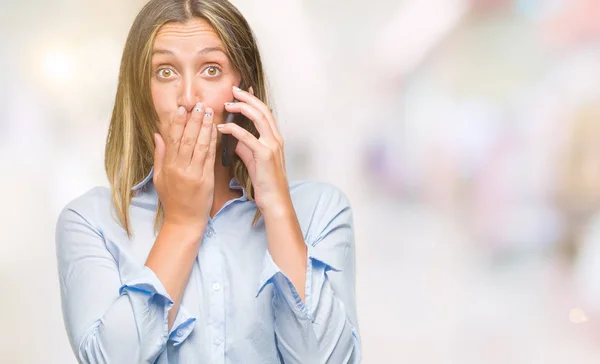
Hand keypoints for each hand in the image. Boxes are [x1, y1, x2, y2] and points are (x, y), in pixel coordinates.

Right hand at [153, 103, 216, 232]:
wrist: (184, 221)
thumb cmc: (172, 200)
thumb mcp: (159, 178)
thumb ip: (160, 155)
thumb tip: (158, 134)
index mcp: (168, 166)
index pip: (173, 139)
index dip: (177, 123)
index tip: (181, 109)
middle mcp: (180, 168)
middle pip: (187, 139)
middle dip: (193, 120)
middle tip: (198, 105)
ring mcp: (194, 174)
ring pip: (200, 145)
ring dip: (205, 127)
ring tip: (209, 112)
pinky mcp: (206, 179)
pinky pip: (210, 157)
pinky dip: (213, 142)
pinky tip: (216, 130)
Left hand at [217, 86, 288, 212]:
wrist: (275, 200)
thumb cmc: (265, 182)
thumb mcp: (253, 159)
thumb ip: (244, 145)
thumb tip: (231, 135)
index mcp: (275, 138)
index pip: (265, 112)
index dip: (253, 100)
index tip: (240, 92)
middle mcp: (276, 139)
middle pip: (263, 109)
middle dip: (247, 97)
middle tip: (233, 90)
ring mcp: (272, 146)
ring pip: (259, 117)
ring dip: (241, 108)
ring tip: (227, 105)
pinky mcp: (265, 155)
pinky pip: (248, 137)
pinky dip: (233, 129)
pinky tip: (222, 128)